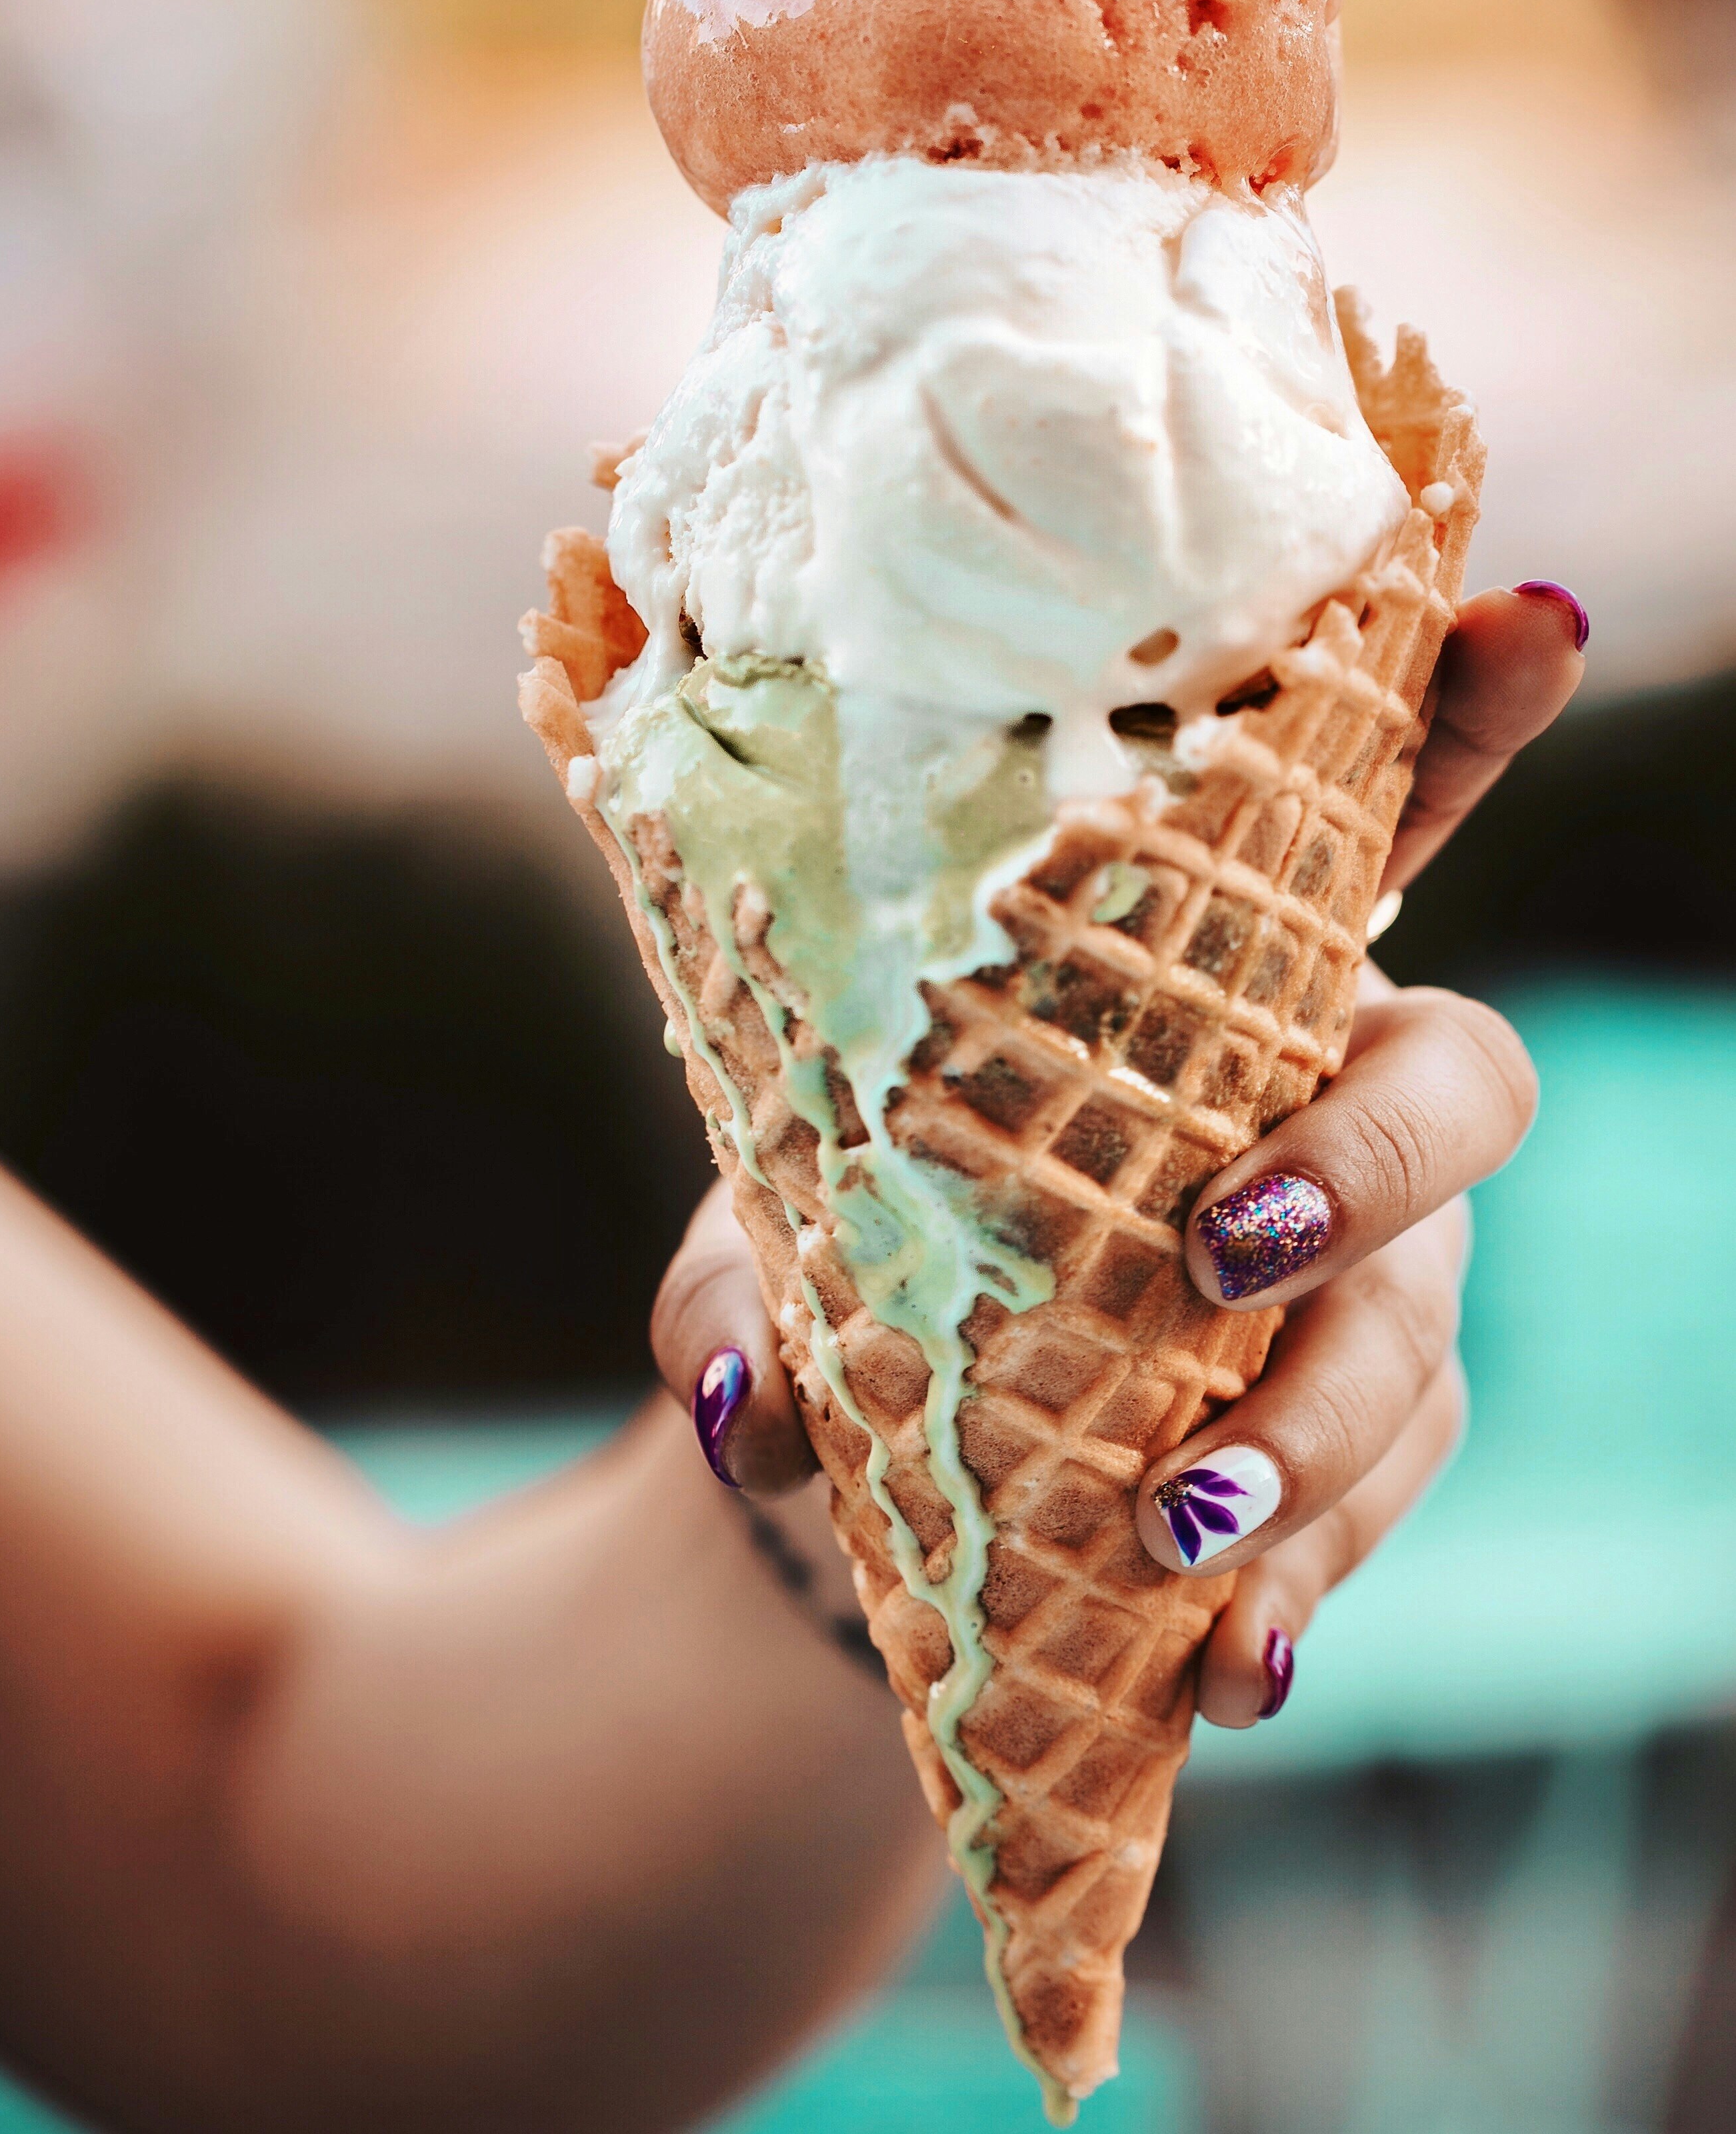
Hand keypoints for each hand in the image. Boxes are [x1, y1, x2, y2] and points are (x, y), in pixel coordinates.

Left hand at [650, 583, 1587, 1720]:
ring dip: (1317, 1430)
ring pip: (1421, 1325)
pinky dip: (1299, 1585)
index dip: (1457, 718)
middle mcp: (1309, 1103)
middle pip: (1448, 1089)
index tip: (1538, 612)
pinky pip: (1378, 1503)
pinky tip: (1231, 1670)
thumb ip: (744, 1295)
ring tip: (1181, 1527)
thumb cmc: (841, 1269)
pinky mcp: (1350, 1439)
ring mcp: (1358, 1280)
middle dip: (1367, 1157)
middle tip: (1220, 1244)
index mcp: (1188, 982)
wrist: (872, 1468)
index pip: (1352, 823)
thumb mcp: (768, 1246)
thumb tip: (747, 1399)